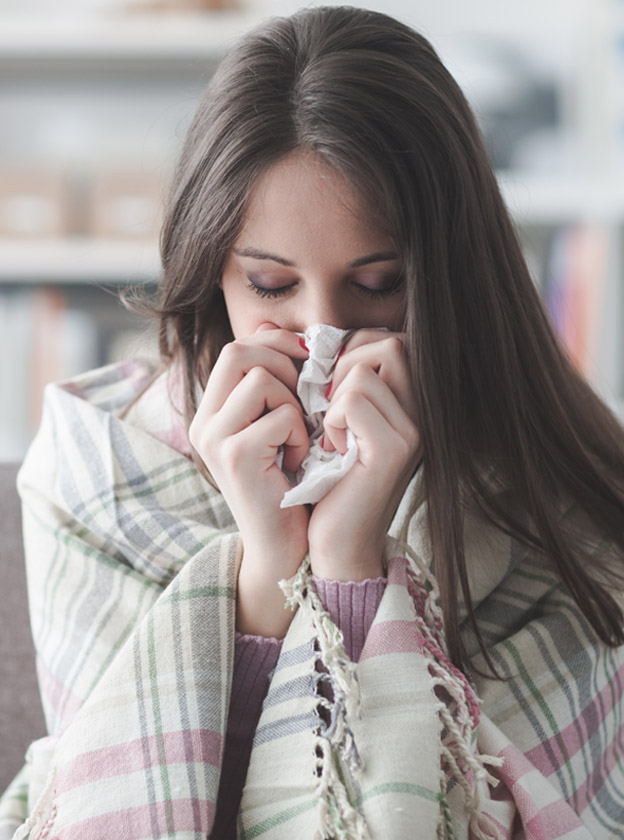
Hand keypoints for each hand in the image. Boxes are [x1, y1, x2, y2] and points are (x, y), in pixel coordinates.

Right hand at [189, 324, 309, 636]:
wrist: (284, 546)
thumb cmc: (290, 484)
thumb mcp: (278, 425)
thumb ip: (273, 382)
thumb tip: (274, 327)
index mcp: (212, 411)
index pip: (237, 347)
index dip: (276, 344)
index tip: (307, 362)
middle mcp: (204, 422)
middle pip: (241, 351)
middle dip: (285, 365)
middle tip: (304, 399)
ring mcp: (215, 438)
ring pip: (262, 379)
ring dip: (294, 404)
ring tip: (298, 437)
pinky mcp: (235, 456)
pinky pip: (281, 415)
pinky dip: (300, 434)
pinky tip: (298, 461)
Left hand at [308, 331, 420, 580]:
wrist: (337, 541)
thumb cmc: (329, 480)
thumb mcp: (338, 421)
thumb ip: (340, 381)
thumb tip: (313, 338)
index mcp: (412, 403)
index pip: (389, 341)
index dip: (351, 352)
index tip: (330, 390)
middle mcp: (423, 413)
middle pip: (387, 344)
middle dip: (344, 366)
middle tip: (329, 408)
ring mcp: (413, 431)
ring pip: (364, 370)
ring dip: (334, 400)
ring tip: (334, 435)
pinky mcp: (393, 449)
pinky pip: (352, 400)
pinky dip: (331, 421)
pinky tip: (334, 449)